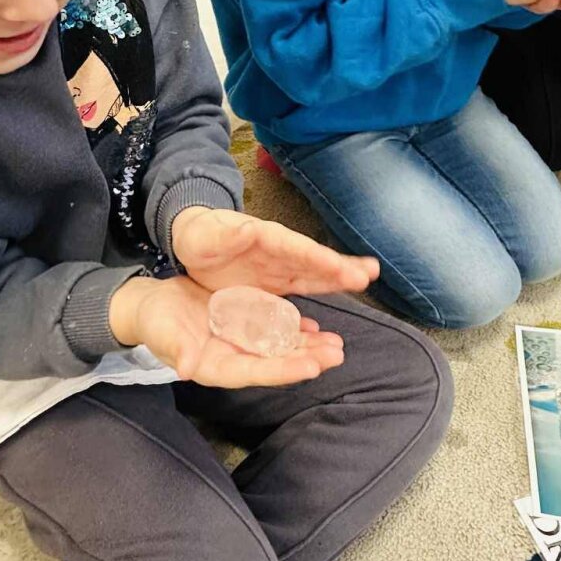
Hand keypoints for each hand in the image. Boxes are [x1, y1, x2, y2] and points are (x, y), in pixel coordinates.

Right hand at [109, 274, 344, 386]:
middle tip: (336, 354)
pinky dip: (295, 328)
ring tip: (336, 343)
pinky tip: (314, 323)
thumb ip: (175, 349)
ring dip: (308, 346)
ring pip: (280, 348)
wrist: (153, 306)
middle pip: (274, 363)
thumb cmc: (154, 322)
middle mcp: (234, 358)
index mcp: (214, 366)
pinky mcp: (245, 327)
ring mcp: (241, 344)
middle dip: (306, 359)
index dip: (282, 371)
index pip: (253, 373)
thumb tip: (183, 368)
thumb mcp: (162, 332)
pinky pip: (274, 330)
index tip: (311, 368)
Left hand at [171, 206, 377, 295]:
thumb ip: (225, 234)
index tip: (341, 265)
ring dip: (338, 283)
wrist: (191, 243)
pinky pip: (300, 297)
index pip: (296, 248)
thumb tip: (247, 228)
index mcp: (265, 238)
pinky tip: (325, 331)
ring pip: (314, 278)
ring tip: (366, 282)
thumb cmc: (198, 235)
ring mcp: (279, 271)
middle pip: (314, 262)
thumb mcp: (204, 234)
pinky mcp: (274, 288)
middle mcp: (278, 254)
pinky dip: (313, 311)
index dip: (318, 257)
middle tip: (369, 273)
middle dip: (340, 268)